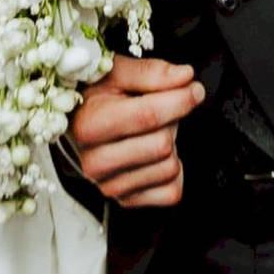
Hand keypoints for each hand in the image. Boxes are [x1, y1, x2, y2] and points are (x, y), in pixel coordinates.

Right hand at [70, 55, 204, 207]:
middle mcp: (95, 162)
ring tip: (153, 130)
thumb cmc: (97, 95)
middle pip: (162, 144)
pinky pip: (172, 191)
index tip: (194, 88)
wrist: (79, 126)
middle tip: (162, 108)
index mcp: (89, 125)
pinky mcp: (127, 201)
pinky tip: (155, 154)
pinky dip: (174, 172)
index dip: (179, 100)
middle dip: (172, 121)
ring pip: (170, 168)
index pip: (147, 116)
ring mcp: (110, 186)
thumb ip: (150, 72)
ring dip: (172, 144)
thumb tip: (185, 76)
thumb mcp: (116, 72)